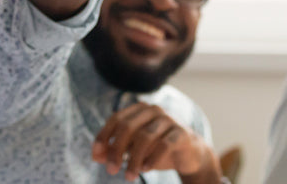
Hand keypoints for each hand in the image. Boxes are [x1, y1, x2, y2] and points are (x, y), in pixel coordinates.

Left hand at [92, 102, 219, 180]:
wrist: (190, 154)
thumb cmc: (157, 149)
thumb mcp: (134, 150)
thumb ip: (115, 150)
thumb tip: (96, 156)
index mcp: (139, 110)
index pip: (116, 119)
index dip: (104, 137)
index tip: (96, 156)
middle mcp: (153, 110)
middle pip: (128, 126)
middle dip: (116, 150)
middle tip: (110, 170)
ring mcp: (168, 120)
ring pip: (145, 137)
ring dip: (133, 159)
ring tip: (129, 176)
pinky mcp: (182, 133)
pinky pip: (164, 145)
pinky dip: (152, 159)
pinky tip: (145, 169)